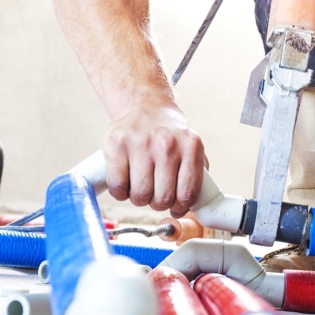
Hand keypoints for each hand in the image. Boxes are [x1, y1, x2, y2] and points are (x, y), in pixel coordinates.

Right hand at [103, 101, 205, 216]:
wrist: (146, 106)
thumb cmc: (169, 135)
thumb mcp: (191, 148)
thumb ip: (197, 174)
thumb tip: (193, 207)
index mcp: (191, 146)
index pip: (187, 194)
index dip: (180, 207)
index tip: (175, 207)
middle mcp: (167, 144)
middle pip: (162, 198)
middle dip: (158, 203)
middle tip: (155, 195)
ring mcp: (140, 143)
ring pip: (139, 195)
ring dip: (139, 199)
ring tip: (140, 187)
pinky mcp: (117, 144)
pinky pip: (117, 186)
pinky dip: (120, 193)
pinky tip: (126, 183)